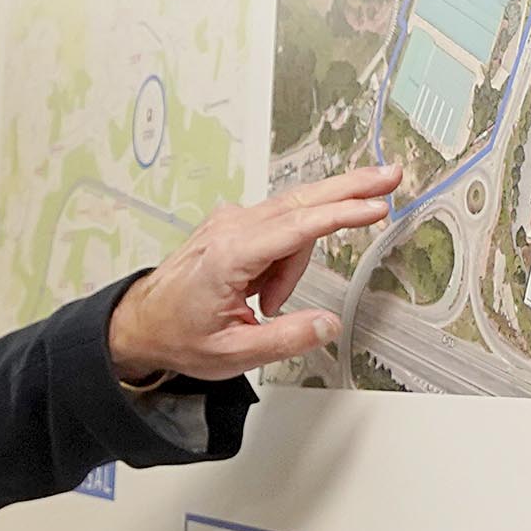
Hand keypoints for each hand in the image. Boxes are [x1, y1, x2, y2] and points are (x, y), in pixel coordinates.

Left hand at [104, 164, 403, 382]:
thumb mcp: (232, 354)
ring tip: (269, 305)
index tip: (375, 206)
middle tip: (390, 177)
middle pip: (301, 201)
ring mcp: (229, 223)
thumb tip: (328, 325)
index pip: (296, 227)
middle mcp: (229, 229)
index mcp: (228, 256)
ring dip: (297, 262)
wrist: (141, 323)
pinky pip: (277, 230)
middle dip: (349, 189)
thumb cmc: (179, 335)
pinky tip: (266, 291)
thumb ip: (285, 340)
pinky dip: (285, 257)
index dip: (340, 214)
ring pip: (291, 222)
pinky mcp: (232, 226)